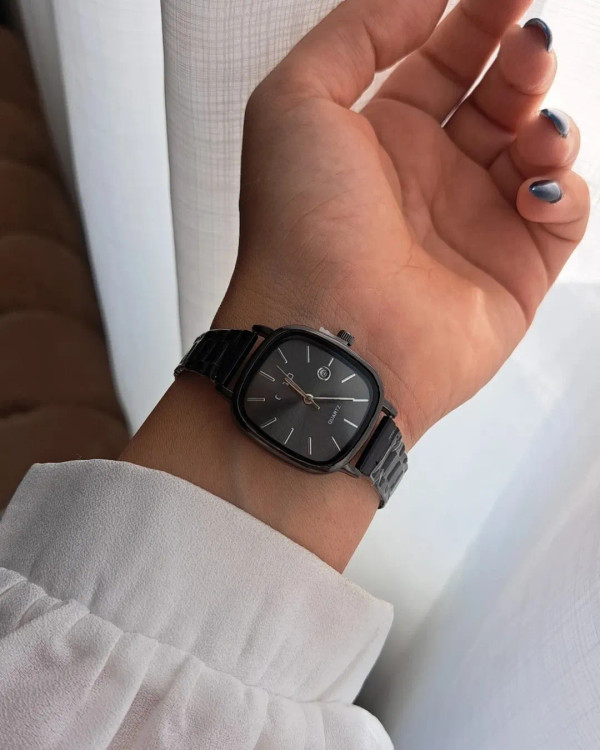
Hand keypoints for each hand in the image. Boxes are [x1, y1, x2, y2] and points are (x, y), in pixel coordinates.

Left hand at [216, 0, 589, 448]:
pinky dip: (563, 189)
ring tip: (531, 125)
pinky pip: (563, 213)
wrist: (329, 338)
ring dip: (547, 120)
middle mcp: (429, 180)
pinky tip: (532, 190)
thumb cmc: (300, 226)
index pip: (442, 61)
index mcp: (380, 139)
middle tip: (528, 41)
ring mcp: (474, 226)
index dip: (478, 16)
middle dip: (521, 59)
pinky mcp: (513, 274)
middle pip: (497, 98)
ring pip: (537, 150)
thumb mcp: (295, 101)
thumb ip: (359, 32)